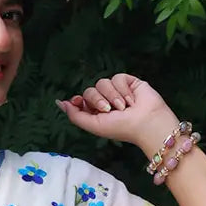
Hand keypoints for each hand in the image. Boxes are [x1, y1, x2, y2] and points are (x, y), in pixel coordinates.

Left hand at [56, 74, 173, 149]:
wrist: (146, 122)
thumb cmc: (121, 128)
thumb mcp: (94, 126)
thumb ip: (75, 116)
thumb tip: (60, 103)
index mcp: (96, 113)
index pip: (81, 100)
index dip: (78, 100)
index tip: (78, 101)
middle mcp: (105, 101)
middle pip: (90, 90)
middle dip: (97, 100)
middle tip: (108, 110)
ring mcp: (117, 91)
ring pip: (103, 82)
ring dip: (112, 96)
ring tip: (123, 107)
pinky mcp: (128, 82)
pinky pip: (117, 78)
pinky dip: (123, 89)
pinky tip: (131, 100)